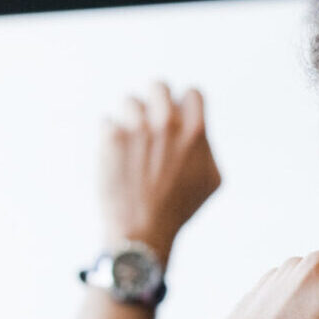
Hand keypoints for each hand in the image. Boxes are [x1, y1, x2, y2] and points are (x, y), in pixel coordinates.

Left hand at [100, 83, 221, 257]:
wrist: (142, 233)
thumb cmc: (177, 209)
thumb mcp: (211, 180)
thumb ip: (206, 147)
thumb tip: (198, 128)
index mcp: (196, 132)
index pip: (192, 93)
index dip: (183, 106)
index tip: (176, 120)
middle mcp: (167, 123)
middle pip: (158, 86)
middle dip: (153, 103)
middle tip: (148, 125)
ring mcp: (138, 128)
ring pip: (129, 101)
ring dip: (127, 120)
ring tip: (129, 145)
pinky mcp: (111, 138)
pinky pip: (106, 121)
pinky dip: (108, 137)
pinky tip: (115, 157)